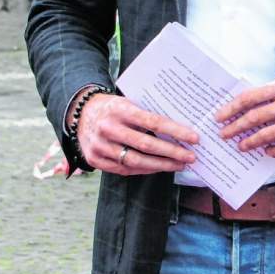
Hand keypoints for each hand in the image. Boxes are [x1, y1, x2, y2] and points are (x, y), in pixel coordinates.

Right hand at [77, 93, 198, 175]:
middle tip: (191, 157)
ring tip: (179, 165)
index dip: (175, 131)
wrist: (80, 114)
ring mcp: (100, 146)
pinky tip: (159, 168)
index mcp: (120, 109)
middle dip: (172, 153)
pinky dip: (144, 170)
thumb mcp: (128, 102)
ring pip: (136, 161)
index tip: (194, 138)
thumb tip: (180, 127)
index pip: (153, 122)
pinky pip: (124, 170)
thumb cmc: (113, 108)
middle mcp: (108, 128)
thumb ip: (148, 114)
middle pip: (146, 145)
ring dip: (161, 165)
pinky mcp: (95, 160)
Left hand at [217, 76, 274, 157]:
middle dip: (236, 127)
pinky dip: (273, 151)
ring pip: (269, 134)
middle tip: (225, 135)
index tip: (220, 116)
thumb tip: (248, 106)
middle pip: (256, 116)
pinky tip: (266, 151)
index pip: (252, 96)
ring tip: (241, 146)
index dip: (232, 108)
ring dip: (251, 142)